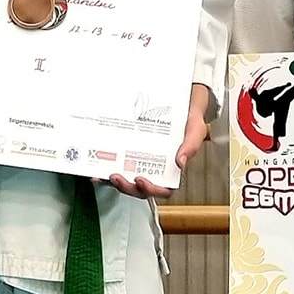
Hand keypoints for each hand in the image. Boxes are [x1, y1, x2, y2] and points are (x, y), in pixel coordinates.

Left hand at [109, 83, 210, 200]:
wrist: (182, 103)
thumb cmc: (190, 120)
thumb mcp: (195, 130)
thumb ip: (191, 146)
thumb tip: (181, 163)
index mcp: (172, 169)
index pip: (163, 190)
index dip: (151, 190)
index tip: (141, 179)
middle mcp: (155, 169)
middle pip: (140, 189)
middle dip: (127, 187)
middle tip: (117, 177)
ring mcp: (141, 162)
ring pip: (127, 181)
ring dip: (115, 182)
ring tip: (104, 175)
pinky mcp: (130, 153)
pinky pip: (119, 164)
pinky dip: (107, 168)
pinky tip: (98, 165)